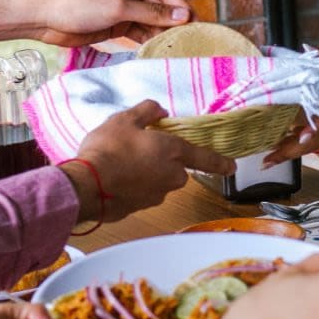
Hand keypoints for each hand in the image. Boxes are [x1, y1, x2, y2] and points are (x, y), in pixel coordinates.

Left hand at [0, 0, 191, 46]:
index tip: (197, 25)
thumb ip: (153, 14)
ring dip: (162, 32)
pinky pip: (140, 28)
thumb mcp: (119, 8)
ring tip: (177, 47)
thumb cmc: (78, 3)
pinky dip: (148, 38)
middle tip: (190, 40)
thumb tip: (184, 15)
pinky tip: (159, 49)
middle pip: (161, 4)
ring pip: (151, 18)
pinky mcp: (117, 20)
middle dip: (173, 21)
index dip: (181, 7)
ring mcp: (124, 3)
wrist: (45, 17)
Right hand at [65, 100, 234, 223]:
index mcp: (173, 152)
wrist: (87, 187)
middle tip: (137, 148)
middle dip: (163, 161)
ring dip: (146, 173)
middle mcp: (171, 176)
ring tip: (119, 163)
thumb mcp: (125, 119)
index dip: (220, 162)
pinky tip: (114, 178)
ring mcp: (157, 195)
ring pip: (158, 181)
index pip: (204, 157)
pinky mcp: (141, 208)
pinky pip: (142, 193)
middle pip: (176, 168)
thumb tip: (160, 110)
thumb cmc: (108, 149)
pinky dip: (133, 186)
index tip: (232, 167)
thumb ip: (146, 111)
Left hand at [264, 57, 318, 163]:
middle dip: (287, 153)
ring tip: (272, 152)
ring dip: (296, 148)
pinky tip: (296, 138)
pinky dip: (310, 141)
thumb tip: (310, 53)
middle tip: (264, 161)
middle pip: (312, 145)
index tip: (279, 147)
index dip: (300, 138)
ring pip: (318, 145)